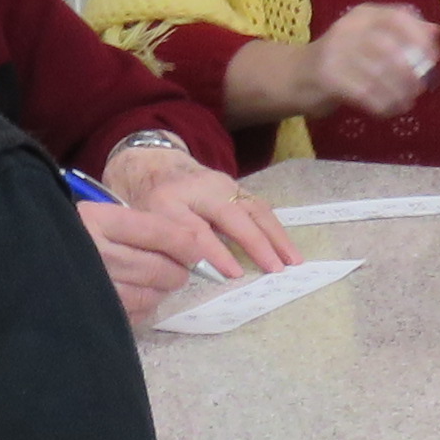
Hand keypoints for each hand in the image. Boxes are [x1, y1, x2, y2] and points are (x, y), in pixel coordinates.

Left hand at [107, 145, 298, 284]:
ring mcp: (224, 184)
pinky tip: (285, 248)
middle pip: (235, 214)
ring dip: (276, 236)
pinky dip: (275, 228)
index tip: (233, 275)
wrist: (155, 165)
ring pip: (255, 209)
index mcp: (171, 199)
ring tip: (293, 261)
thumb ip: (168, 245)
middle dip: (258, 243)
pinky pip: (260, 207)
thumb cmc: (148, 203)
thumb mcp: (146, 224)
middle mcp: (202, 187)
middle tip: (275, 270)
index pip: (198, 230)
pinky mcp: (237, 187)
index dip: (216, 252)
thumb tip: (197, 273)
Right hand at [295, 4, 439, 120]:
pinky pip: (364, 94)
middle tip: (419, 88)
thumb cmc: (342, 58)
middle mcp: (348, 28)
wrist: (296, 75)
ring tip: (405, 102)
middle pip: (389, 49)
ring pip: (378, 75)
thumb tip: (435, 31)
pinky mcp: (327, 78)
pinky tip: (389, 110)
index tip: (432, 58)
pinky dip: (382, 105)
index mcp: (363, 15)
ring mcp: (335, 52)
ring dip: (398, 93)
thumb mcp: (369, 38)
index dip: (419, 38)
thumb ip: (401, 33)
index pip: (397, 17)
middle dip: (410, 72)